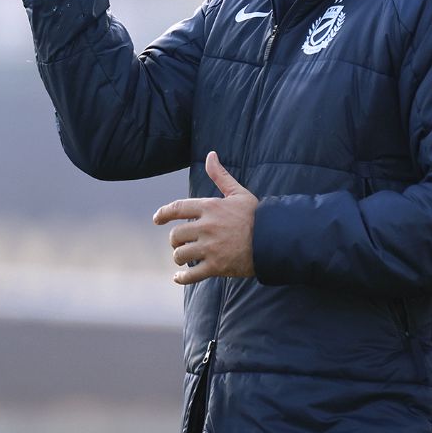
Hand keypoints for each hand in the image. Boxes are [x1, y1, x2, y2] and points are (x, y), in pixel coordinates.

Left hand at [153, 151, 257, 284]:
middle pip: (176, 235)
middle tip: (180, 244)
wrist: (274, 239)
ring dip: (179, 258)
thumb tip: (210, 154)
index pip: (177, 208)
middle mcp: (206, 227)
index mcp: (209, 207)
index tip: (157, 219)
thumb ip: (220, 175)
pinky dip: (182, 278)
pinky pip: (191, 276)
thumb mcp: (238, 192)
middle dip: (175, 241)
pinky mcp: (216, 266)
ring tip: (184, 259)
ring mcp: (210, 248)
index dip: (163, 214)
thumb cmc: (256, 215)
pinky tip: (179, 277)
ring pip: (181, 255)